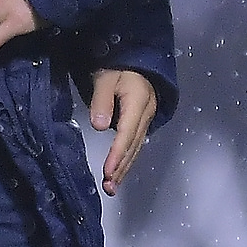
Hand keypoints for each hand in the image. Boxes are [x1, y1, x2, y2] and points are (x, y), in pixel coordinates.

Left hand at [87, 68, 157, 193]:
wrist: (136, 59)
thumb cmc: (118, 67)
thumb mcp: (105, 78)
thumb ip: (102, 101)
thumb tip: (100, 127)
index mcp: (138, 102)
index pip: (127, 133)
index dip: (117, 153)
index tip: (108, 171)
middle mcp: (146, 114)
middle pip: (134, 145)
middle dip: (121, 167)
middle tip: (109, 187)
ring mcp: (146, 119)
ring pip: (136, 148)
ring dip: (124, 168)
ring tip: (112, 186)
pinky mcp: (142, 122)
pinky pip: (135, 144)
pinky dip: (127, 159)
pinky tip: (119, 171)